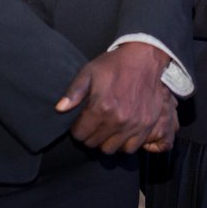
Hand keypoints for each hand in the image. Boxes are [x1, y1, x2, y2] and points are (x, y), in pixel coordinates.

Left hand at [55, 42, 175, 153]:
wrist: (144, 58)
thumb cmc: (114, 65)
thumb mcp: (89, 72)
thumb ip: (74, 92)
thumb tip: (60, 109)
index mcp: (101, 107)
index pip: (80, 134)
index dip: (77, 129)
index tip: (81, 122)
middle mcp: (118, 119)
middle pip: (94, 143)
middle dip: (90, 135)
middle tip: (93, 124)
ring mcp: (134, 124)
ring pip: (111, 149)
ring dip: (105, 141)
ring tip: (106, 128)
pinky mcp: (146, 124)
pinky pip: (131, 147)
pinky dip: (124, 143)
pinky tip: (121, 132)